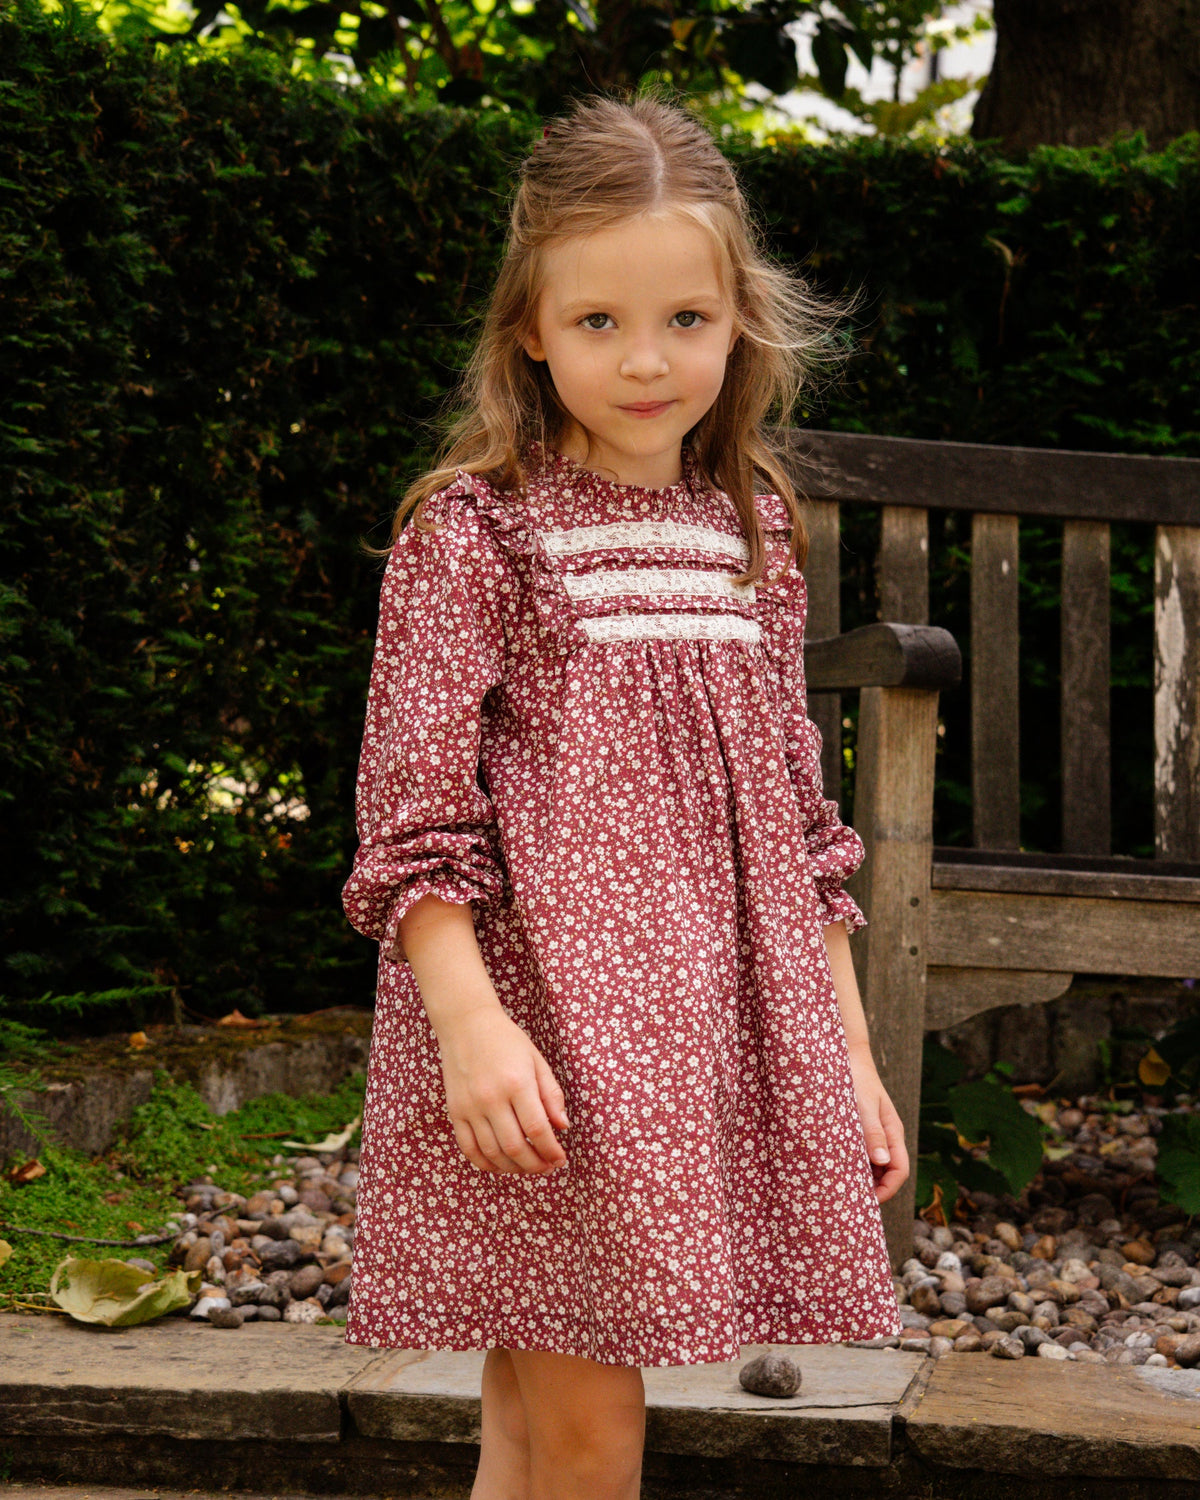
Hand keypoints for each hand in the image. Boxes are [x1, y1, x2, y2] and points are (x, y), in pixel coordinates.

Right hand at [436, 1005, 571, 1175]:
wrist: (466, 1024)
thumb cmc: (507, 1041)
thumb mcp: (537, 1060)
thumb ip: (551, 1094)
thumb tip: (562, 1127)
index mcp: (517, 1083)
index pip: (537, 1129)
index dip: (551, 1151)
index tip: (561, 1159)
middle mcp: (491, 1098)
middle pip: (515, 1147)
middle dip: (535, 1165)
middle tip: (547, 1167)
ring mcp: (470, 1107)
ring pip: (492, 1153)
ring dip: (513, 1168)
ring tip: (527, 1167)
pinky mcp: (455, 1112)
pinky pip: (469, 1148)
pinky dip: (485, 1164)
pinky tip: (500, 1165)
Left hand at [847, 1051, 908, 1203]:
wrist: (846, 1057)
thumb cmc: (855, 1079)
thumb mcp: (862, 1105)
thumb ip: (872, 1132)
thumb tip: (881, 1161)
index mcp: (893, 1131)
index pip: (899, 1170)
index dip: (888, 1189)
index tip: (868, 1201)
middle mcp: (887, 1135)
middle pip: (888, 1172)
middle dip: (875, 1189)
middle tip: (850, 1200)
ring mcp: (875, 1133)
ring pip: (875, 1165)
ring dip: (864, 1178)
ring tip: (842, 1187)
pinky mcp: (861, 1129)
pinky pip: (863, 1154)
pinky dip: (855, 1164)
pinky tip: (838, 1168)